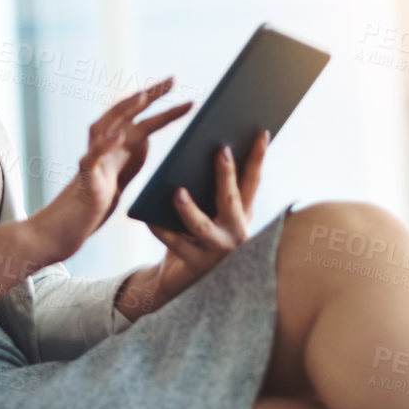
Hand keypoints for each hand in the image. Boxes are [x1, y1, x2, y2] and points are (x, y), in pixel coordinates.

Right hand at [26, 76, 192, 262]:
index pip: (138, 117)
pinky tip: (120, 135)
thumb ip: (133, 157)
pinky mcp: (85, 178)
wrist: (64, 230)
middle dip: (148, 95)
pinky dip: (106, 144)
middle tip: (173, 79)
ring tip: (144, 96)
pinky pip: (93, 157)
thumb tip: (147, 136)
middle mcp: (101, 147)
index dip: (156, 100)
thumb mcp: (121, 177)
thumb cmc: (92, 204)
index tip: (176, 83)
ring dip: (124, 110)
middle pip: (124, 114)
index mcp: (114, 147)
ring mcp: (91, 160)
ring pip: (105, 127)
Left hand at [145, 128, 269, 306]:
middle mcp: (236, 232)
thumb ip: (211, 187)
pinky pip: (173, 243)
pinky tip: (146, 215)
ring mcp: (217, 250)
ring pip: (202, 227)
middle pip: (231, 199)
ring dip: (189, 209)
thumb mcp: (210, 210)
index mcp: (242, 214)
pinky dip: (159, 228)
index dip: (258, 157)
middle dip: (226, 175)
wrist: (181, 277)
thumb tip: (206, 150)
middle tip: (221, 150)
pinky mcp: (195, 264)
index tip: (261, 132)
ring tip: (176, 191)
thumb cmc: (195, 233)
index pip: (253, 181)